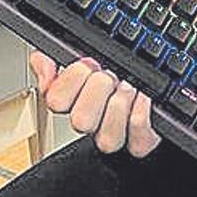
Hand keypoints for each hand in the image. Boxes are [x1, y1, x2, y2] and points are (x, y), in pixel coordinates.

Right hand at [30, 51, 161, 156]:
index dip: (72, 78)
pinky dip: (141, 113)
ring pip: (107, 139)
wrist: (151, 89)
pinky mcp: (140, 142)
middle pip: (80, 121)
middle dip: (98, 89)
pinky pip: (137, 139)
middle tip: (109, 75)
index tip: (87, 63)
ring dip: (120, 104)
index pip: (56, 101)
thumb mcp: (81, 54)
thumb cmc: (115, 71)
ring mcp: (115, 134)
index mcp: (73, 100)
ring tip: (129, 86)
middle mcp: (92, 122)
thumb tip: (45, 68)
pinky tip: (143, 97)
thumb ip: (53, 56)